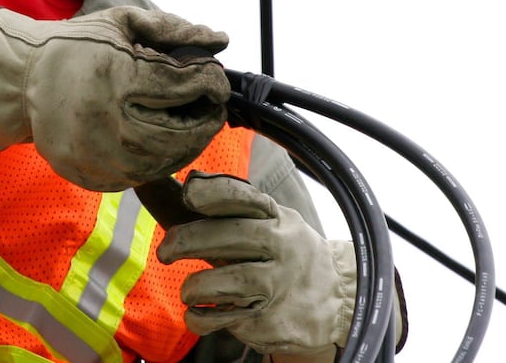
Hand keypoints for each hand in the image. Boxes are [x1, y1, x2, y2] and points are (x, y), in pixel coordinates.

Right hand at [0, 6, 229, 190]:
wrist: (21, 81)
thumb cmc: (76, 46)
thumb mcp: (120, 22)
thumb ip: (172, 28)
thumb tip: (220, 40)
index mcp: (116, 77)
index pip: (185, 85)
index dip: (211, 80)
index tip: (215, 77)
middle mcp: (107, 121)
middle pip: (182, 131)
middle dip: (207, 118)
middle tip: (212, 106)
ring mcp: (97, 156)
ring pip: (166, 161)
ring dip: (189, 143)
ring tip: (191, 123)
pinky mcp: (91, 177)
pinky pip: (141, 177)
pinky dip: (161, 161)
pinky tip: (163, 141)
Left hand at [156, 172, 356, 358]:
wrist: (340, 297)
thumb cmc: (289, 251)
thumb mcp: (275, 221)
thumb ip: (237, 208)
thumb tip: (187, 185)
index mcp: (278, 219)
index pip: (244, 198)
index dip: (213, 193)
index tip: (188, 194)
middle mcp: (282, 249)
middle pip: (229, 238)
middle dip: (187, 242)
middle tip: (165, 252)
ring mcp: (281, 287)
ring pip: (228, 283)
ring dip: (196, 287)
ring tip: (188, 291)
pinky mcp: (277, 322)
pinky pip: (229, 321)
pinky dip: (205, 318)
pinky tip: (198, 314)